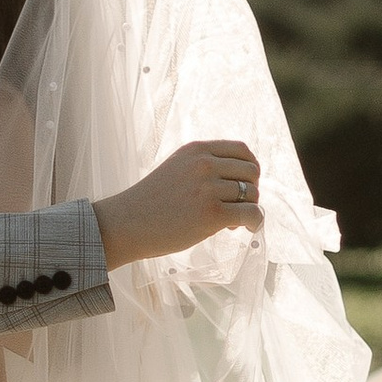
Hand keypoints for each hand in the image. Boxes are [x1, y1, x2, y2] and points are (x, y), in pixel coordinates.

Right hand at [93, 140, 264, 268]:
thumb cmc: (150, 203)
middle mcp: (204, 164)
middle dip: (251, 190)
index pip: (242, 150)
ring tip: (230, 222)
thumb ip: (204, 167)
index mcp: (196, 150)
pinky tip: (246, 230)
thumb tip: (242, 181)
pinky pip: (251, 214)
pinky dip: (255, 222)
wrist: (125, 224)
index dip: (249, 169)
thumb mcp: (176, 169)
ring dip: (249, 209)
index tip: (242, 185)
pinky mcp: (212, 213)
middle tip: (236, 207)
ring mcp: (208, 188)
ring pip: (253, 194)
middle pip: (252, 171)